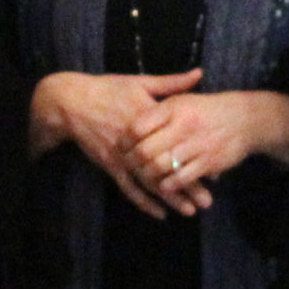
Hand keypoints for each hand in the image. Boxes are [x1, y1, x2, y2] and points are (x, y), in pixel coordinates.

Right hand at [30, 69, 203, 218]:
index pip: (178, 142)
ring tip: (189, 211)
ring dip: (169, 198)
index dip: (196, 156)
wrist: (71, 101)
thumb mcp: (141, 81)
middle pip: (167, 167)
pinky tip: (159, 213)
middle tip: (208, 201)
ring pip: (150, 181)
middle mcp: (138, 141)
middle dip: (188, 185)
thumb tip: (200, 74)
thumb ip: (172, 83)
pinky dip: (143, 202)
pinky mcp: (110, 165)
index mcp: (149, 118)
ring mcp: (123, 155)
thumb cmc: (109, 89)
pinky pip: (129, 188)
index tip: (216, 171)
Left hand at [126, 90, 288, 216]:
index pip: (139, 126)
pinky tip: (164, 187)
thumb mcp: (182, 100)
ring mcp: (195, 145)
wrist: (245, 119)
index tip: (120, 145)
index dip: (126, 139)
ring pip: (161, 167)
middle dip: (132, 161)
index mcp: (173, 108)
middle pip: (146, 150)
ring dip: (148, 176)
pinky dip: (169, 185)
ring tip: (142, 177)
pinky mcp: (207, 162)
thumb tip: (130, 124)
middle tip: (126, 166)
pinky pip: (181, 179)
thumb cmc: (207, 110)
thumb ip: (158, 110)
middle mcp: (183, 126)